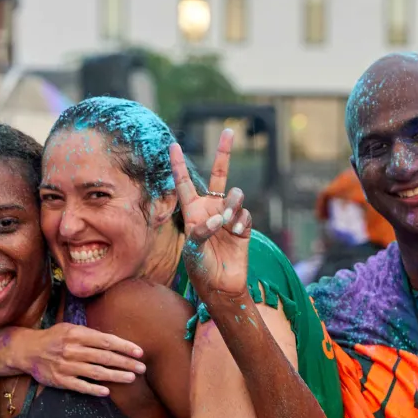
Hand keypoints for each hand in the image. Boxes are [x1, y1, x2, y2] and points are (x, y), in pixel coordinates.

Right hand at [14, 322, 145, 396]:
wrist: (27, 350)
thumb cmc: (54, 337)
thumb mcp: (70, 328)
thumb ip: (90, 334)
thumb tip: (115, 341)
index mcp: (77, 334)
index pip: (106, 341)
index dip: (124, 346)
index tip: (140, 352)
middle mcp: (72, 350)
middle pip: (105, 357)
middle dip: (126, 363)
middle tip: (142, 368)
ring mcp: (66, 366)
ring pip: (96, 372)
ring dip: (116, 376)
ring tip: (131, 378)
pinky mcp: (60, 380)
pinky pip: (80, 386)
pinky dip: (94, 389)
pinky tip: (107, 391)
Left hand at [169, 130, 252, 297]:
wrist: (221, 286)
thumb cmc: (200, 269)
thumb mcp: (192, 250)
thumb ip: (202, 231)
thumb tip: (219, 218)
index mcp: (193, 211)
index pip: (184, 183)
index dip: (178, 165)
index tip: (172, 145)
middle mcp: (211, 208)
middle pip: (218, 174)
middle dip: (223, 153)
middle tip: (229, 131)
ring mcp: (228, 216)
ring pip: (235, 195)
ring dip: (232, 204)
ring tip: (227, 221)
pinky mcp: (243, 226)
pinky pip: (245, 214)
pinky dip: (240, 223)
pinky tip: (236, 235)